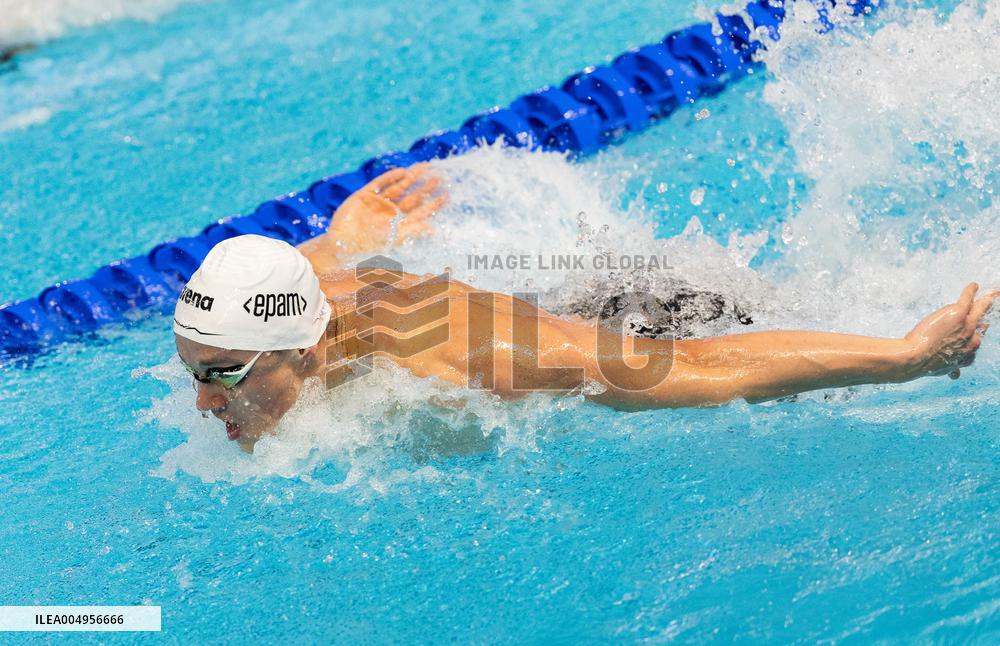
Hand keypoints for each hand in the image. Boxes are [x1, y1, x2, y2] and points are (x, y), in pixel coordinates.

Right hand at [327, 163, 445, 254]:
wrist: (343, 244)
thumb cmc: (369, 248)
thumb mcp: (395, 239)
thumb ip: (413, 232)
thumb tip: (434, 230)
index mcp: (399, 224)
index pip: (421, 212)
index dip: (434, 204)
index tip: (447, 195)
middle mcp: (391, 213)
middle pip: (413, 197)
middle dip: (426, 188)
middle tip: (440, 178)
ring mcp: (378, 203)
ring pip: (399, 187)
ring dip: (412, 178)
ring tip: (424, 167)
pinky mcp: (364, 196)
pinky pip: (380, 183)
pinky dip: (390, 177)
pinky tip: (402, 171)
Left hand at [903, 283, 997, 379]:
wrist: (915, 358)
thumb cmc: (924, 363)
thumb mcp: (944, 367)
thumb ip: (952, 367)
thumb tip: (955, 375)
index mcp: (969, 352)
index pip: (976, 339)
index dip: (975, 332)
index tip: (976, 328)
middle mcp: (972, 338)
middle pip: (982, 323)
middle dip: (984, 315)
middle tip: (989, 306)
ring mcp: (967, 325)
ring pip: (981, 309)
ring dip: (987, 299)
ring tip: (993, 292)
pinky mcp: (958, 313)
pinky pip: (968, 298)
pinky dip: (970, 291)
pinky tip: (973, 285)